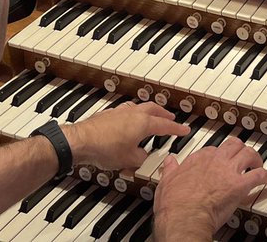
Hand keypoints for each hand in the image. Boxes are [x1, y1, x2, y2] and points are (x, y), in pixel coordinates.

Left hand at [62, 101, 188, 172]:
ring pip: (140, 107)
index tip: (185, 129)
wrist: (81, 141)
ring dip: (148, 111)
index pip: (165, 125)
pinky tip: (129, 120)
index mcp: (143, 123)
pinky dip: (133, 114)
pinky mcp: (109, 114)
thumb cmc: (105, 148)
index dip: (177, 129)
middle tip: (170, 119)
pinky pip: (126, 111)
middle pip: (154, 109)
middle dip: (164, 115)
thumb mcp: (130, 160)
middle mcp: (133, 114)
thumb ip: (142, 159)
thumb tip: (145, 158)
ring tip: (151, 116)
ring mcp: (120, 112)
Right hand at [153, 135, 266, 240]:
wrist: (184, 217)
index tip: (222, 162)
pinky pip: (260, 175)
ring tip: (259, 165)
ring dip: (256, 159)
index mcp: (198, 159)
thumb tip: (169, 162)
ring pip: (249, 154)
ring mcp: (228, 171)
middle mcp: (215, 160)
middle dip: (241, 150)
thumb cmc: (174, 204)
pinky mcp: (240, 185)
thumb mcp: (166, 182)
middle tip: (245, 158)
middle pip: (234, 145)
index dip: (220, 155)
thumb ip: (170, 170)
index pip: (213, 149)